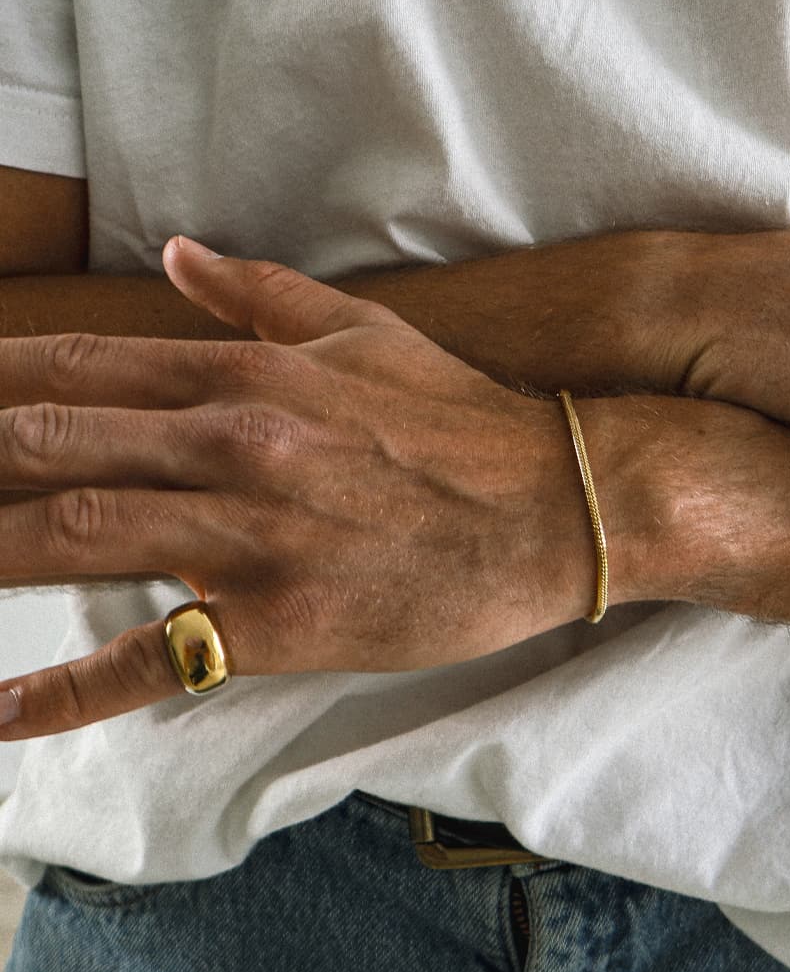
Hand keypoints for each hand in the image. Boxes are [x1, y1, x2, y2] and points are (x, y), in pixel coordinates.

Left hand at [0, 238, 592, 737]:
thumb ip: (259, 294)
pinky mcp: (279, 622)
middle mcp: (234, 445)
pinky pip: (153, 658)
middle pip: (48, 447)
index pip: (78, 367)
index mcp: (249, 374)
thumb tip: (174, 256)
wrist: (551, 506)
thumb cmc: (461, 420)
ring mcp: (251, 536)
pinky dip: (66, 693)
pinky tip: (1, 716)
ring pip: (75, 536)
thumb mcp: (367, 332)